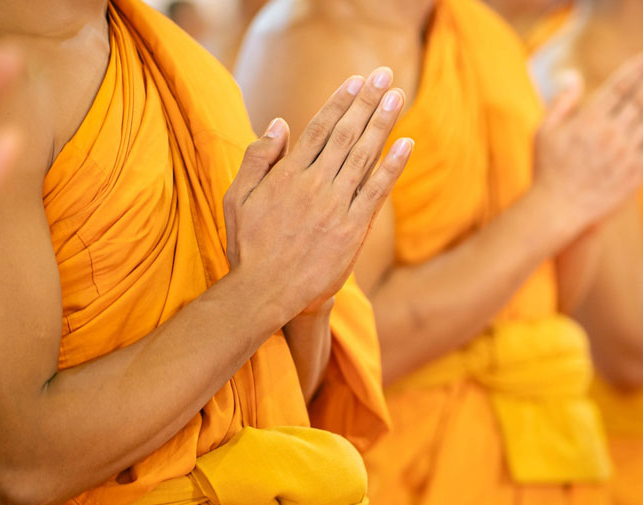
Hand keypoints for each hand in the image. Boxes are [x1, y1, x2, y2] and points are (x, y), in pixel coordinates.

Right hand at [224, 68, 412, 320]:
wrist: (266, 292)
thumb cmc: (249, 248)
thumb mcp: (236, 199)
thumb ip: (257, 159)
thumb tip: (278, 124)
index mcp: (287, 175)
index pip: (318, 129)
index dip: (340, 102)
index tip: (356, 82)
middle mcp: (313, 185)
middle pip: (345, 134)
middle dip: (367, 102)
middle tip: (385, 75)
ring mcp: (335, 207)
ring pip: (363, 156)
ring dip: (382, 124)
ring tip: (397, 97)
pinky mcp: (352, 230)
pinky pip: (376, 192)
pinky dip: (391, 166)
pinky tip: (405, 144)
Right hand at [533, 49, 642, 239]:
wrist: (558, 211)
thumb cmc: (548, 170)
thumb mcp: (544, 132)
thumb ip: (561, 102)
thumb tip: (574, 75)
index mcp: (587, 120)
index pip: (619, 86)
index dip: (640, 68)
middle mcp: (610, 134)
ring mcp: (625, 154)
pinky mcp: (636, 174)